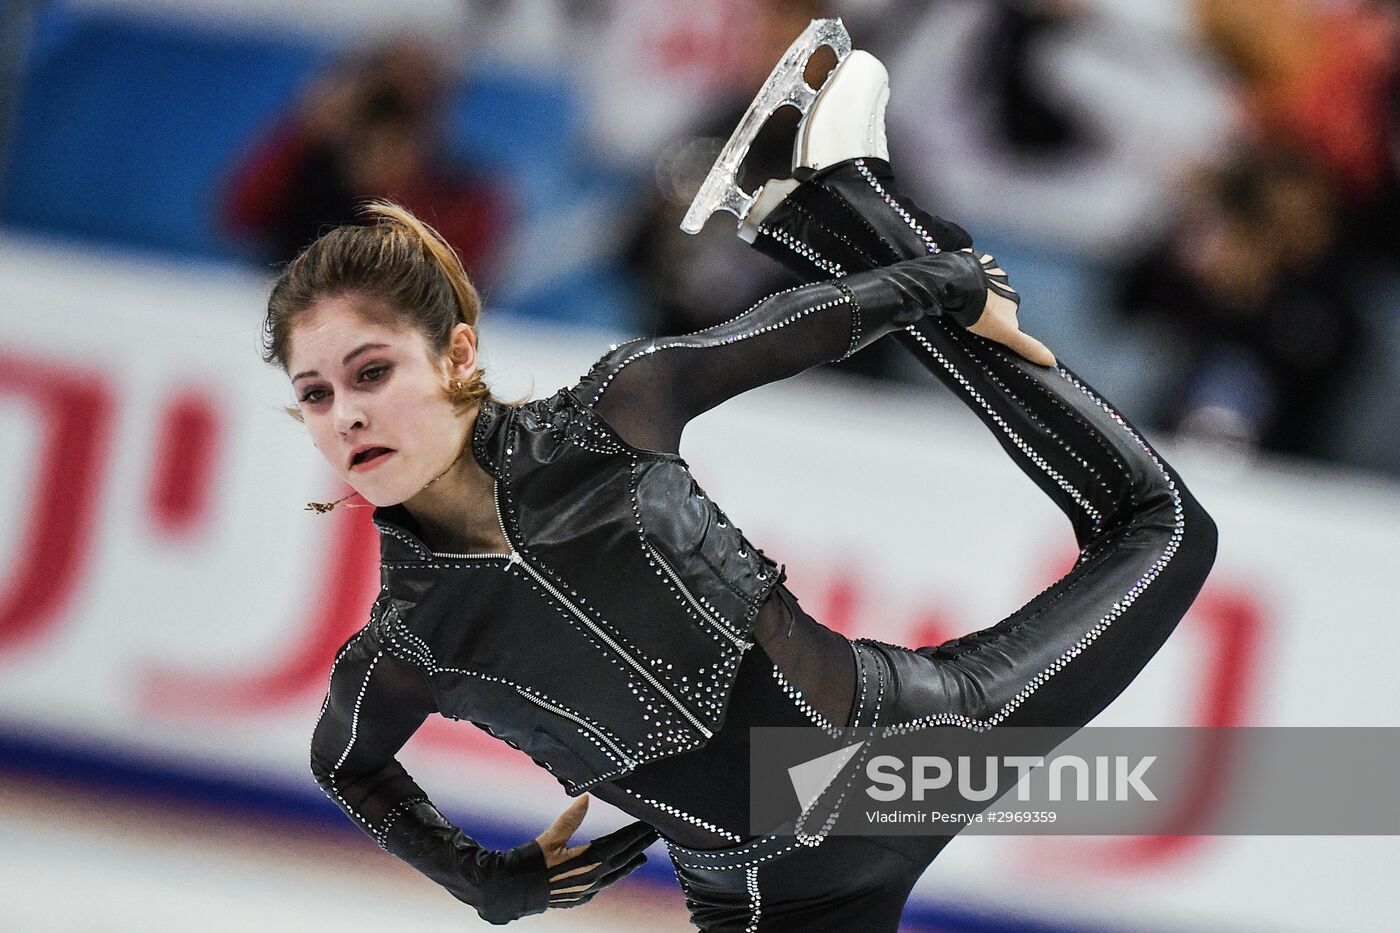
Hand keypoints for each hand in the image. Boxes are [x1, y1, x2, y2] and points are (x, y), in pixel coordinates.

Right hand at [533, 795, 656, 907]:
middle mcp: (592, 877)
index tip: (650, 825)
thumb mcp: (552, 837)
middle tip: (653, 835)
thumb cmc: (532, 862)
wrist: (515, 890)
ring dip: (628, 864)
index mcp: (589, 861)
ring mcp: (587, 890)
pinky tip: (613, 873)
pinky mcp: (578, 897)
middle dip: (638, 846)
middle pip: (622, 859)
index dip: (636, 833)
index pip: (620, 843)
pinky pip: (602, 885)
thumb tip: (586, 798)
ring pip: (614, 875)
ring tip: (641, 857)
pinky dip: (611, 876)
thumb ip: (571, 818)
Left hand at [960, 250, 1056, 366]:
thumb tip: (1052, 361)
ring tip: (960, 301)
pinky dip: (967, 277)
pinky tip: (957, 286)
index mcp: (1012, 300)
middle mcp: (1005, 283)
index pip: (1007, 315)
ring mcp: (989, 270)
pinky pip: (972, 269)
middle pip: (996, 299)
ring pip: (983, 284)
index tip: (983, 327)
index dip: (995, 322)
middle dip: (985, 306)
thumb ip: (1026, 345)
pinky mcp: (973, 262)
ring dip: (975, 291)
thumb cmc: (981, 312)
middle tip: (969, 315)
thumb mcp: (1005, 333)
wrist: (959, 288)